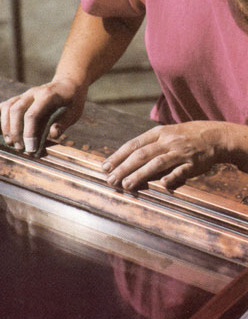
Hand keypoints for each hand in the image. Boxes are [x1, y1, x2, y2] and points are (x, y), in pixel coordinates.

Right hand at [0, 78, 87, 151]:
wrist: (69, 83)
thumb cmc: (73, 100)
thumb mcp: (74, 112)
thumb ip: (64, 123)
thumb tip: (53, 134)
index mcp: (48, 96)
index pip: (32, 115)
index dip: (29, 133)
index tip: (30, 148)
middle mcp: (33, 93)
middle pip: (16, 111)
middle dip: (16, 132)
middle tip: (19, 147)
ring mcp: (26, 94)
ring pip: (9, 107)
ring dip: (6, 126)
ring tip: (9, 142)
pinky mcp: (21, 97)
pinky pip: (5, 103)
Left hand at [102, 121, 230, 188]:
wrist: (213, 135)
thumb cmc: (183, 137)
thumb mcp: (164, 134)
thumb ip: (147, 146)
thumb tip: (125, 162)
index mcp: (157, 133)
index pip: (133, 144)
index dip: (118, 156)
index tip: (105, 167)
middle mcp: (167, 141)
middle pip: (142, 154)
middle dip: (124, 168)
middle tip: (111, 179)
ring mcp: (180, 152)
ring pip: (157, 163)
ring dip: (140, 174)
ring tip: (127, 185)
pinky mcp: (194, 163)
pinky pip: (182, 170)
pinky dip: (172, 176)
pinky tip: (162, 184)